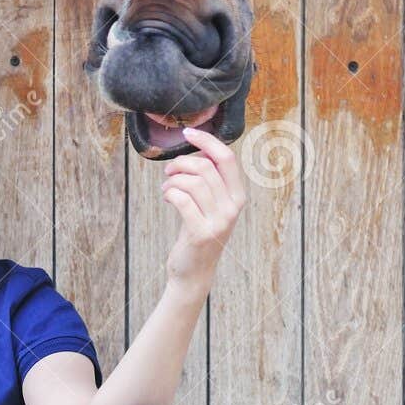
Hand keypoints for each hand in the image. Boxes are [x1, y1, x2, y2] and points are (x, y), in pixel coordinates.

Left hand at [162, 125, 245, 290]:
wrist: (194, 272)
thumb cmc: (198, 232)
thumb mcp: (211, 205)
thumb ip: (211, 180)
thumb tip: (200, 148)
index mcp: (238, 196)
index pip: (227, 158)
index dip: (206, 141)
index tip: (188, 133)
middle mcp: (233, 208)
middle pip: (205, 166)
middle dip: (181, 163)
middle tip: (169, 171)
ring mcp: (218, 221)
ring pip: (192, 181)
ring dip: (172, 179)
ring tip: (167, 187)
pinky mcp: (201, 232)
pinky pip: (181, 199)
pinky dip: (169, 193)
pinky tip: (167, 197)